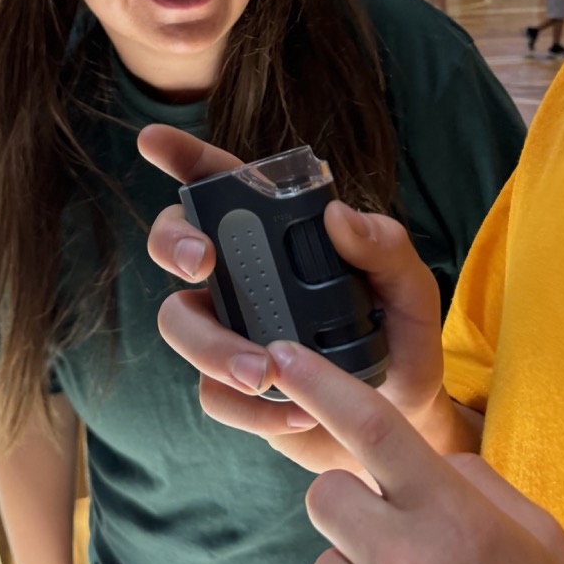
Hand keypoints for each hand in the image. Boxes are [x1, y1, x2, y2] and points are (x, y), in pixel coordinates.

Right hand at [139, 125, 446, 474]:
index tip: (152, 138)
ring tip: (262, 373)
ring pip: (179, 322)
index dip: (183, 156)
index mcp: (277, 237)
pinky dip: (250, 408)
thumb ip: (387, 249)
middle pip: (175, 243)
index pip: (222, 186)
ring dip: (211, 345)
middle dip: (174, 243)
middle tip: (204, 261)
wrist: (403, 425)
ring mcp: (229, 330)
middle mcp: (241, 276)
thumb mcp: (411, 291)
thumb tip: (339, 216)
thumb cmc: (401, 340)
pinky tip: (297, 415)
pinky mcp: (231, 390)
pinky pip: (212, 393)